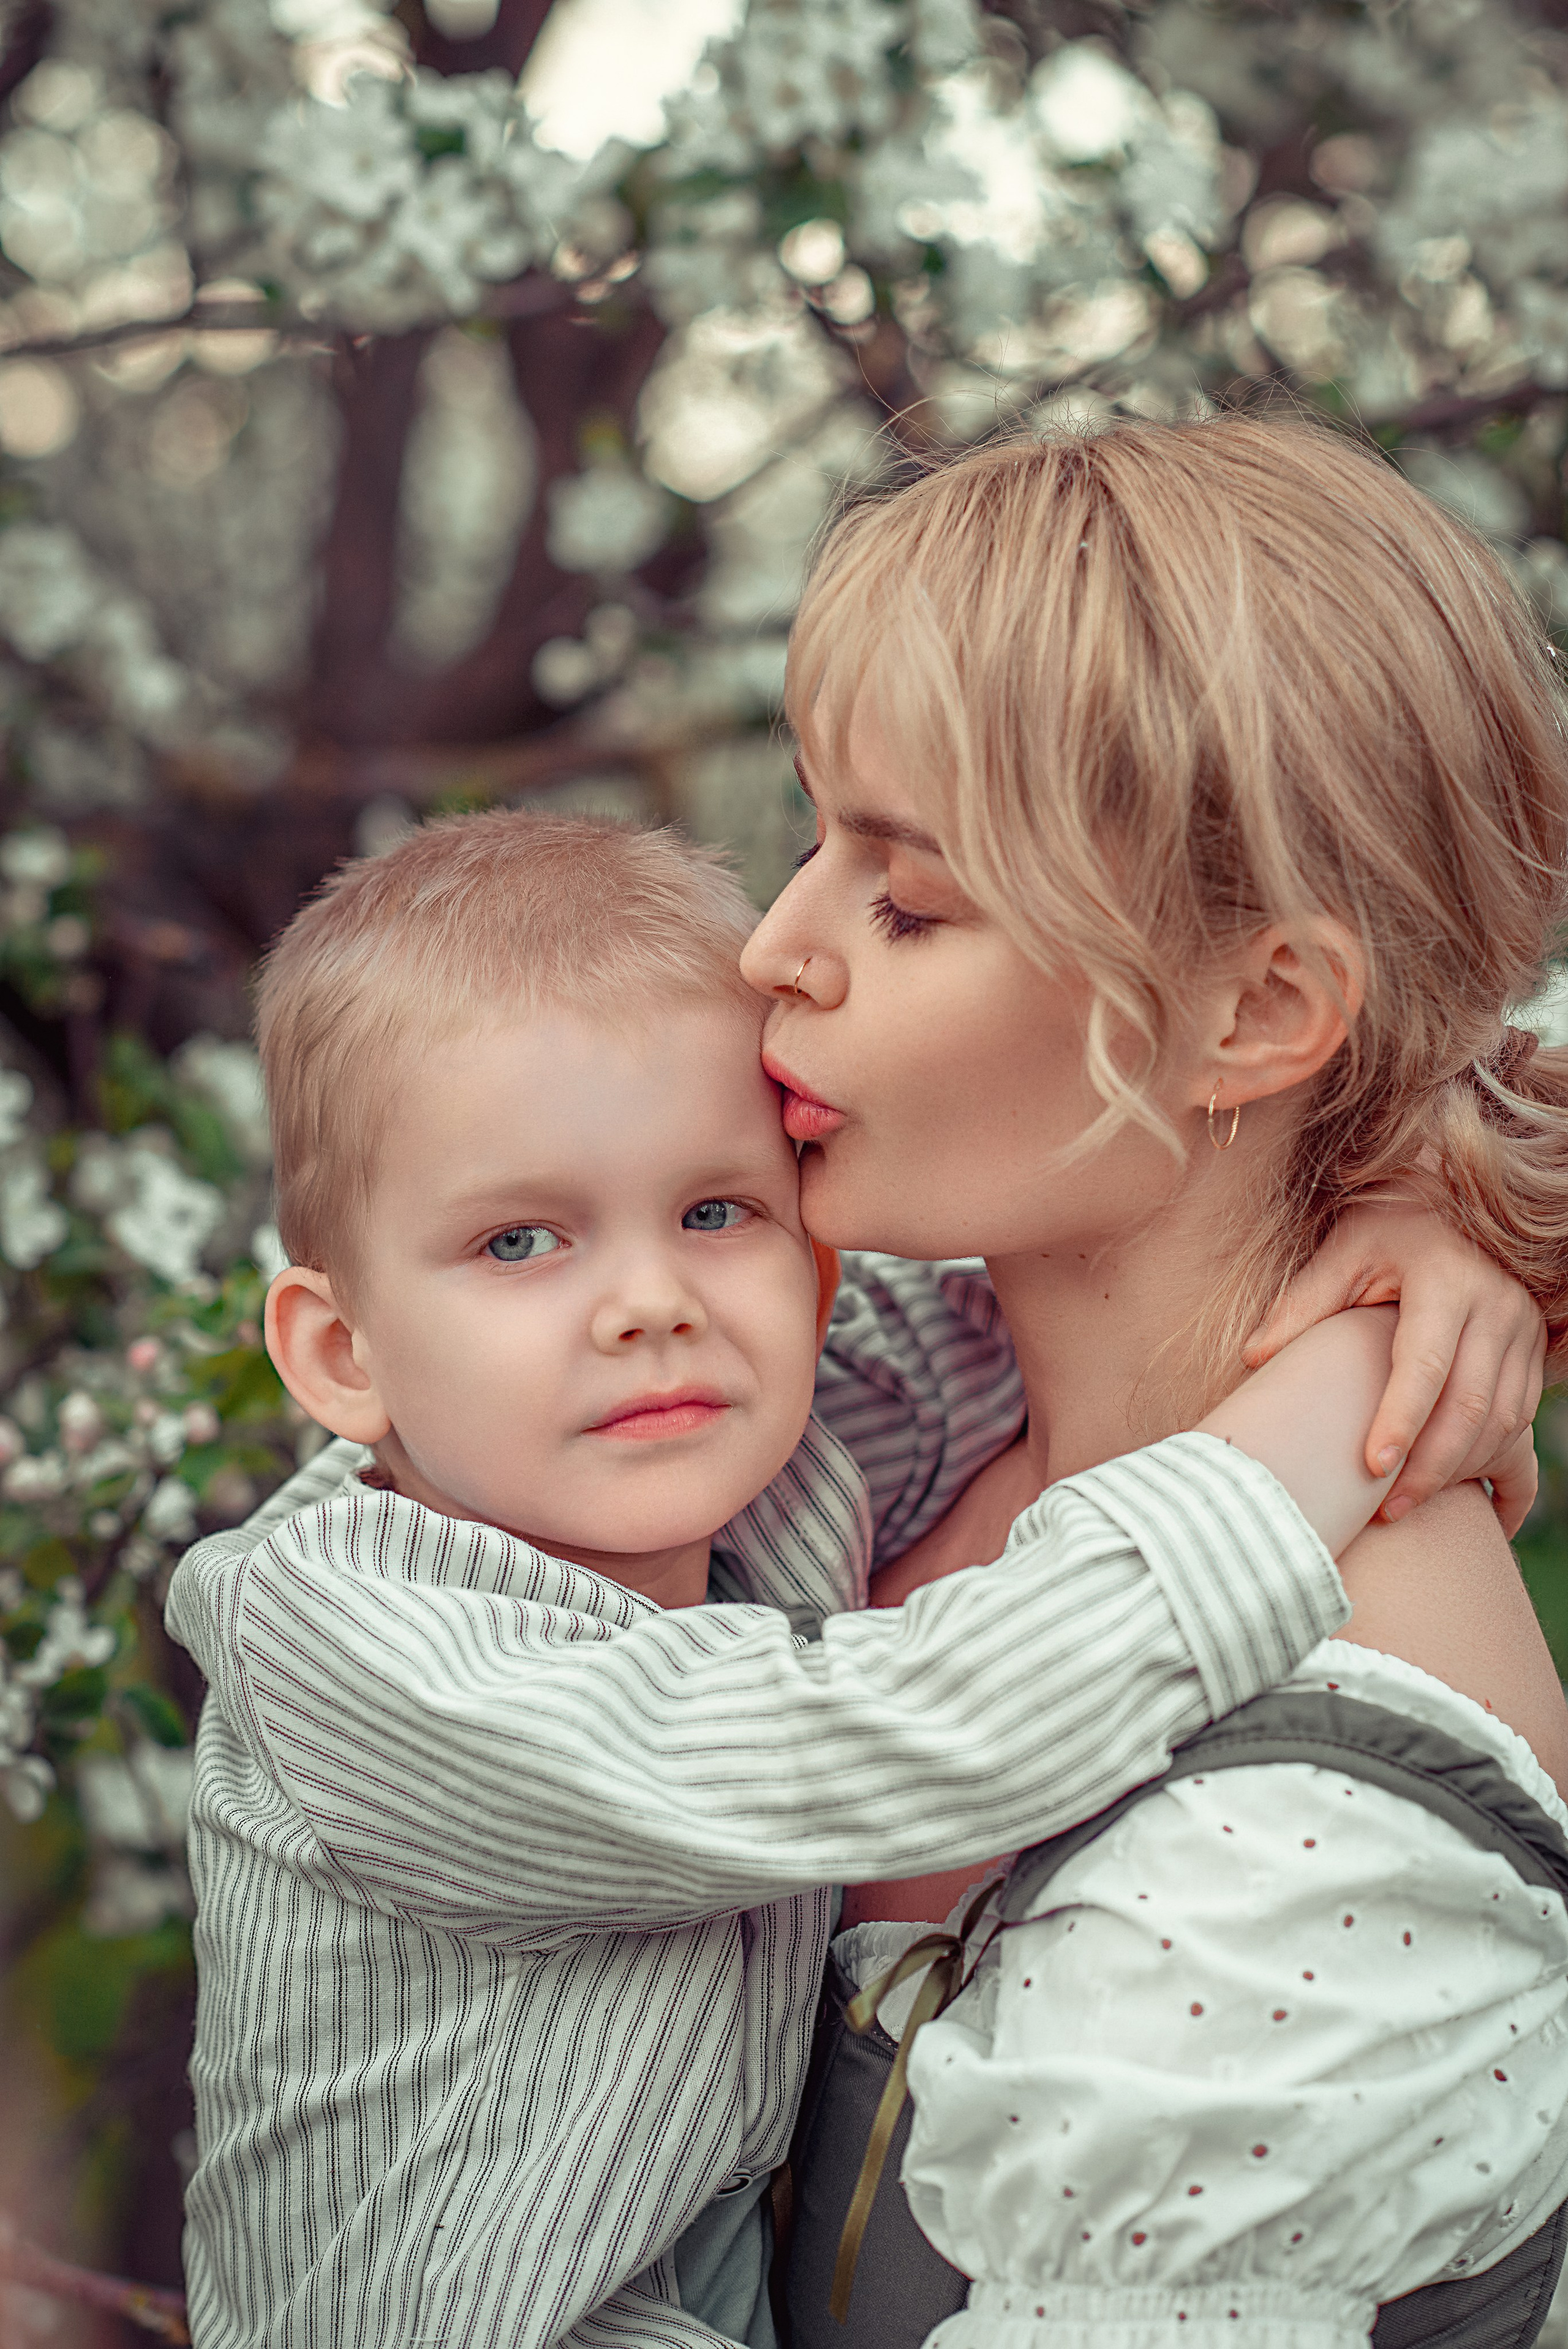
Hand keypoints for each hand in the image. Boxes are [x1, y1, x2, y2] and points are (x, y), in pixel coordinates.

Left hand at [1244, 1201, 1544, 1536]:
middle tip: (1385, 1509)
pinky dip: (1488, 1457)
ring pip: (1504, 1420)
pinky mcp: (1535, 1346)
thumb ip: (1302, 1304)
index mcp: (1445, 1279)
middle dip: (1430, 1467)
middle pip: (1471, 1404)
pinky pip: (1521, 1417)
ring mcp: (1523, 1326)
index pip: (1426, 1364)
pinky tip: (1452, 1485)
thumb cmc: (1384, 1229)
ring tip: (1406, 1504)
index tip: (1370, 1468)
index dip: (1400, 1421)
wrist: (1449, 1201)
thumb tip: (1253, 1357)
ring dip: (1460, 1471)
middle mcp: (1496, 1303)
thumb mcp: (1341, 1253)